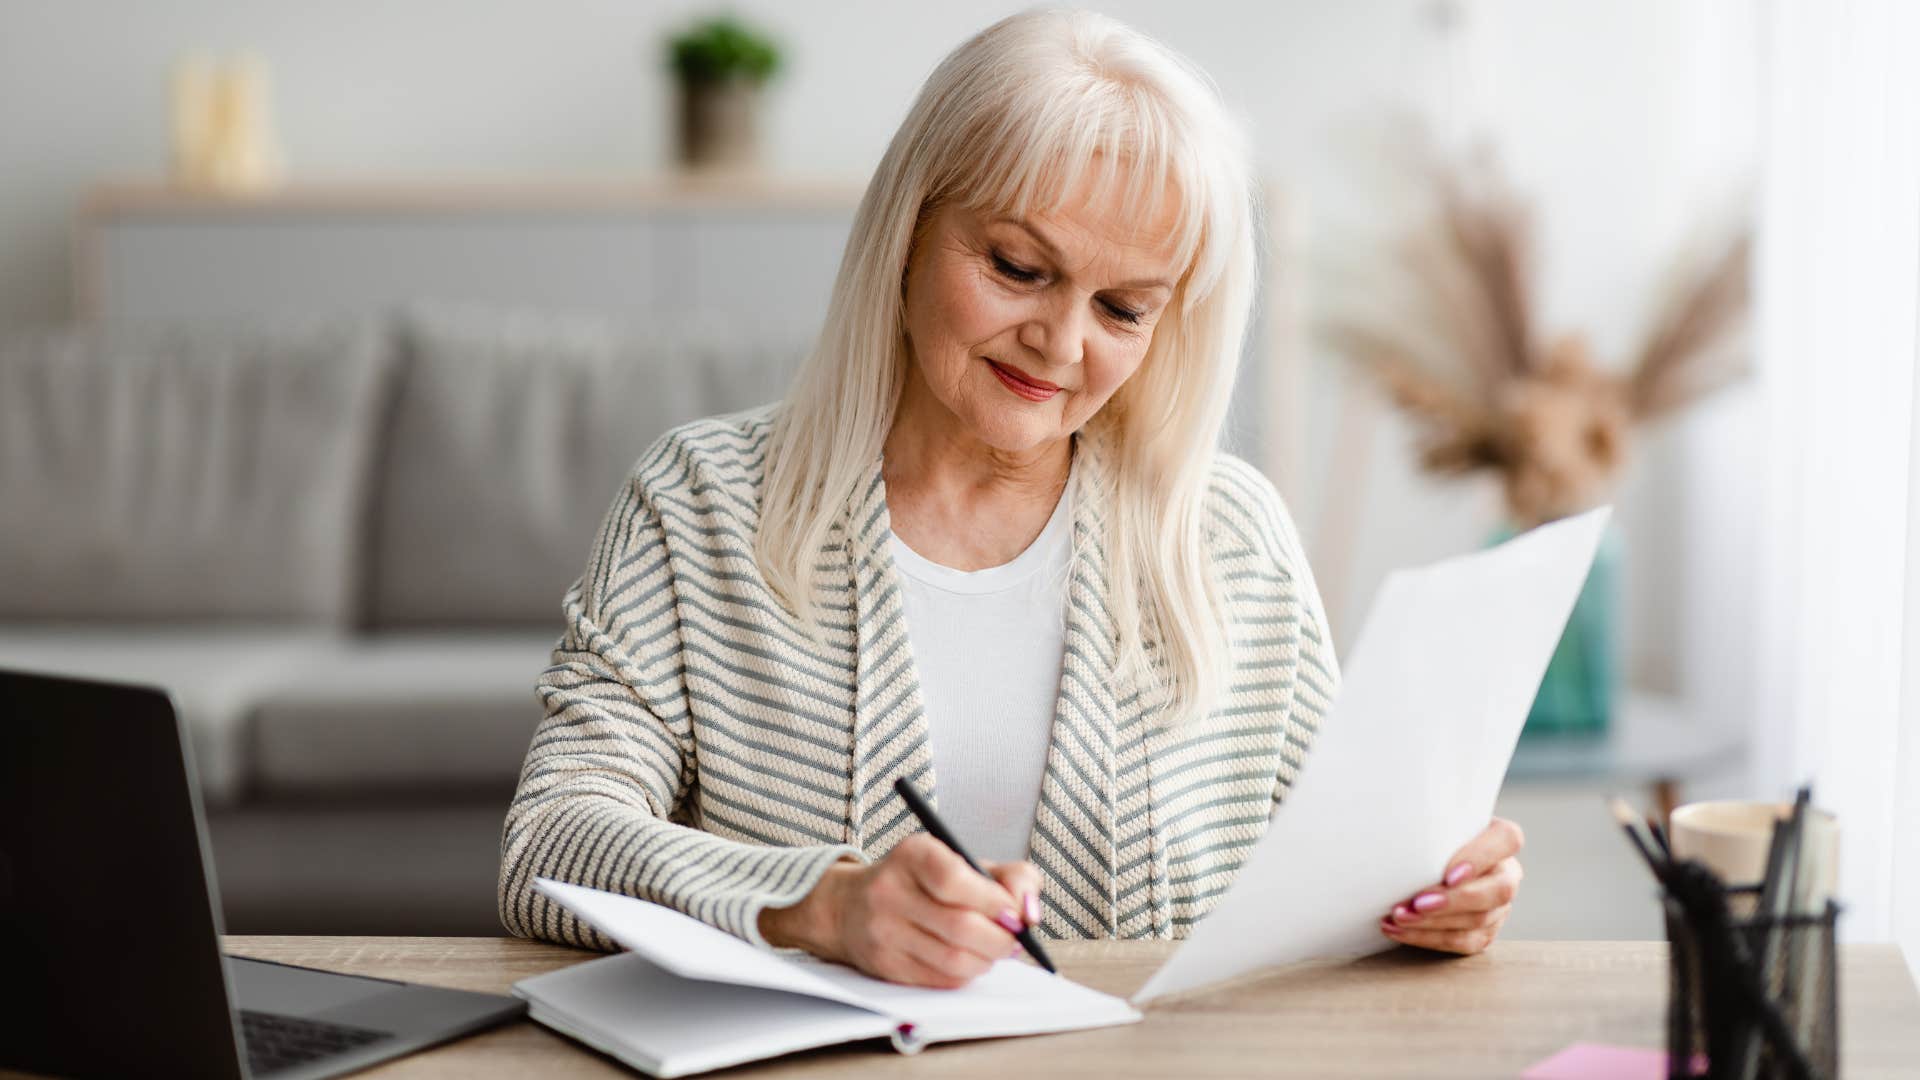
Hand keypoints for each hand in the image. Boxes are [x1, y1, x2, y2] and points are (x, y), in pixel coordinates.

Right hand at [757, 834, 1043, 987]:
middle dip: (1001, 939)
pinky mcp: (886, 966)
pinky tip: (971, 959)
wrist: (852, 907)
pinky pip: (941, 980)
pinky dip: (968, 973)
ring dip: (988, 960)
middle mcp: (891, 891)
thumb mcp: (964, 862)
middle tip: (1015, 938)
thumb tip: (1031, 913)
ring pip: (953, 960)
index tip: (1015, 914)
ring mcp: (884, 932)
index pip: (954, 879)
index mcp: (913, 855)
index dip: (993, 901)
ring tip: (994, 949)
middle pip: (960, 927)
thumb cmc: (922, 881)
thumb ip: (1012, 877)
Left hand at [1379, 816, 1524, 954]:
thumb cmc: (1424, 835)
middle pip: (1498, 890)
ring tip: (1398, 916)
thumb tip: (1392, 818)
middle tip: (1417, 903)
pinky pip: (1464, 942)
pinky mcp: (1484, 931)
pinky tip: (1398, 930)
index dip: (1481, 858)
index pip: (1507, 839)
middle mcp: (1507, 872)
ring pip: (1478, 920)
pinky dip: (1427, 938)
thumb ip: (1428, 821)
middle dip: (1454, 901)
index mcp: (1500, 838)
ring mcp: (1499, 906)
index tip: (1448, 874)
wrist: (1417, 861)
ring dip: (1433, 922)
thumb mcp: (1431, 823)